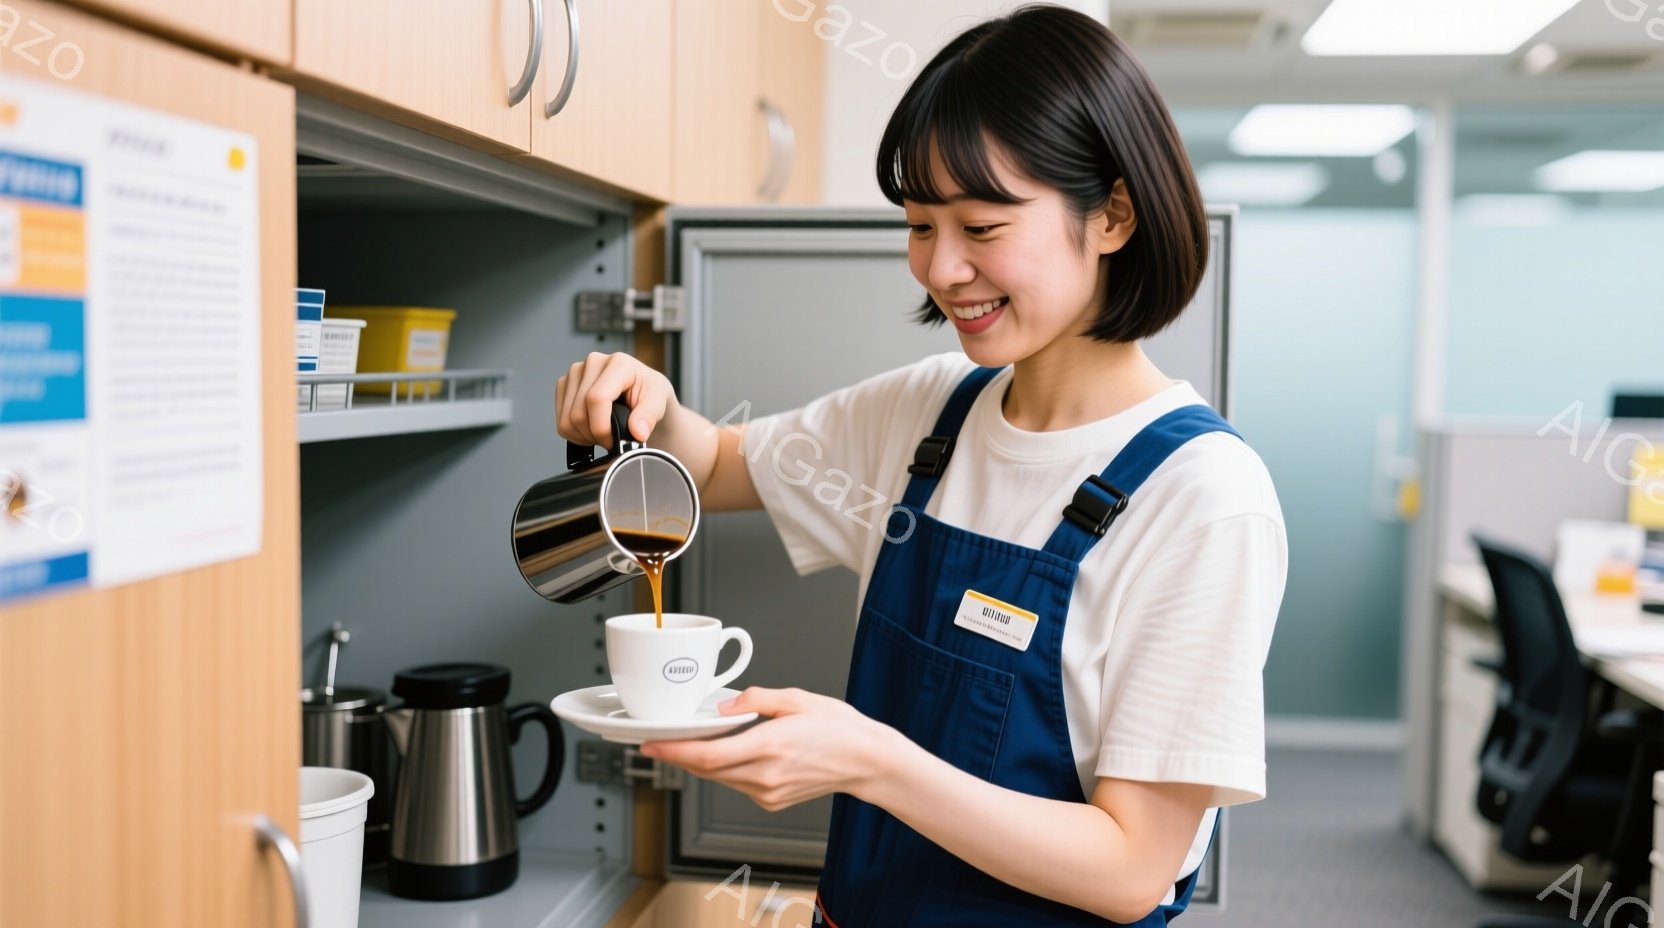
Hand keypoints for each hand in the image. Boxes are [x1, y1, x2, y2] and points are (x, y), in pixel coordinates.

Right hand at [555, 352, 676, 446]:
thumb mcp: (660, 402)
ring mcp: (575, 372)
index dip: (602, 427)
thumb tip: (638, 431)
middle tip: (611, 439)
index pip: (596, 398)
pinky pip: (560, 420)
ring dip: (584, 436)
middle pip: (578, 413)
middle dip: (594, 435)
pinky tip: (591, 428)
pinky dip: (574, 433)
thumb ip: (650, 415)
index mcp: (618, 363)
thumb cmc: (649, 393)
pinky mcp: (564, 384)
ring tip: (603, 433)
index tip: (614, 441)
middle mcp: (593, 362)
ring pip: (567, 420)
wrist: (641, 391)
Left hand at [639, 687, 902, 811]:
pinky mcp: (771, 801)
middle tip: (662, 740)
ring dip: (702, 763)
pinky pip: (736, 784)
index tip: (650, 745)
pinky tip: (730, 754)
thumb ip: (753, 700)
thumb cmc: (838, 728)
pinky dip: (726, 769)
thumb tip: (724, 707)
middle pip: (706, 770)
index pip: (707, 756)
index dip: (673, 753)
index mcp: (769, 746)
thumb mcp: (796, 698)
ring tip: (693, 743)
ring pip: (719, 779)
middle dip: (680, 756)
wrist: (866, 761)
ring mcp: (767, 793)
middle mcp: (765, 775)